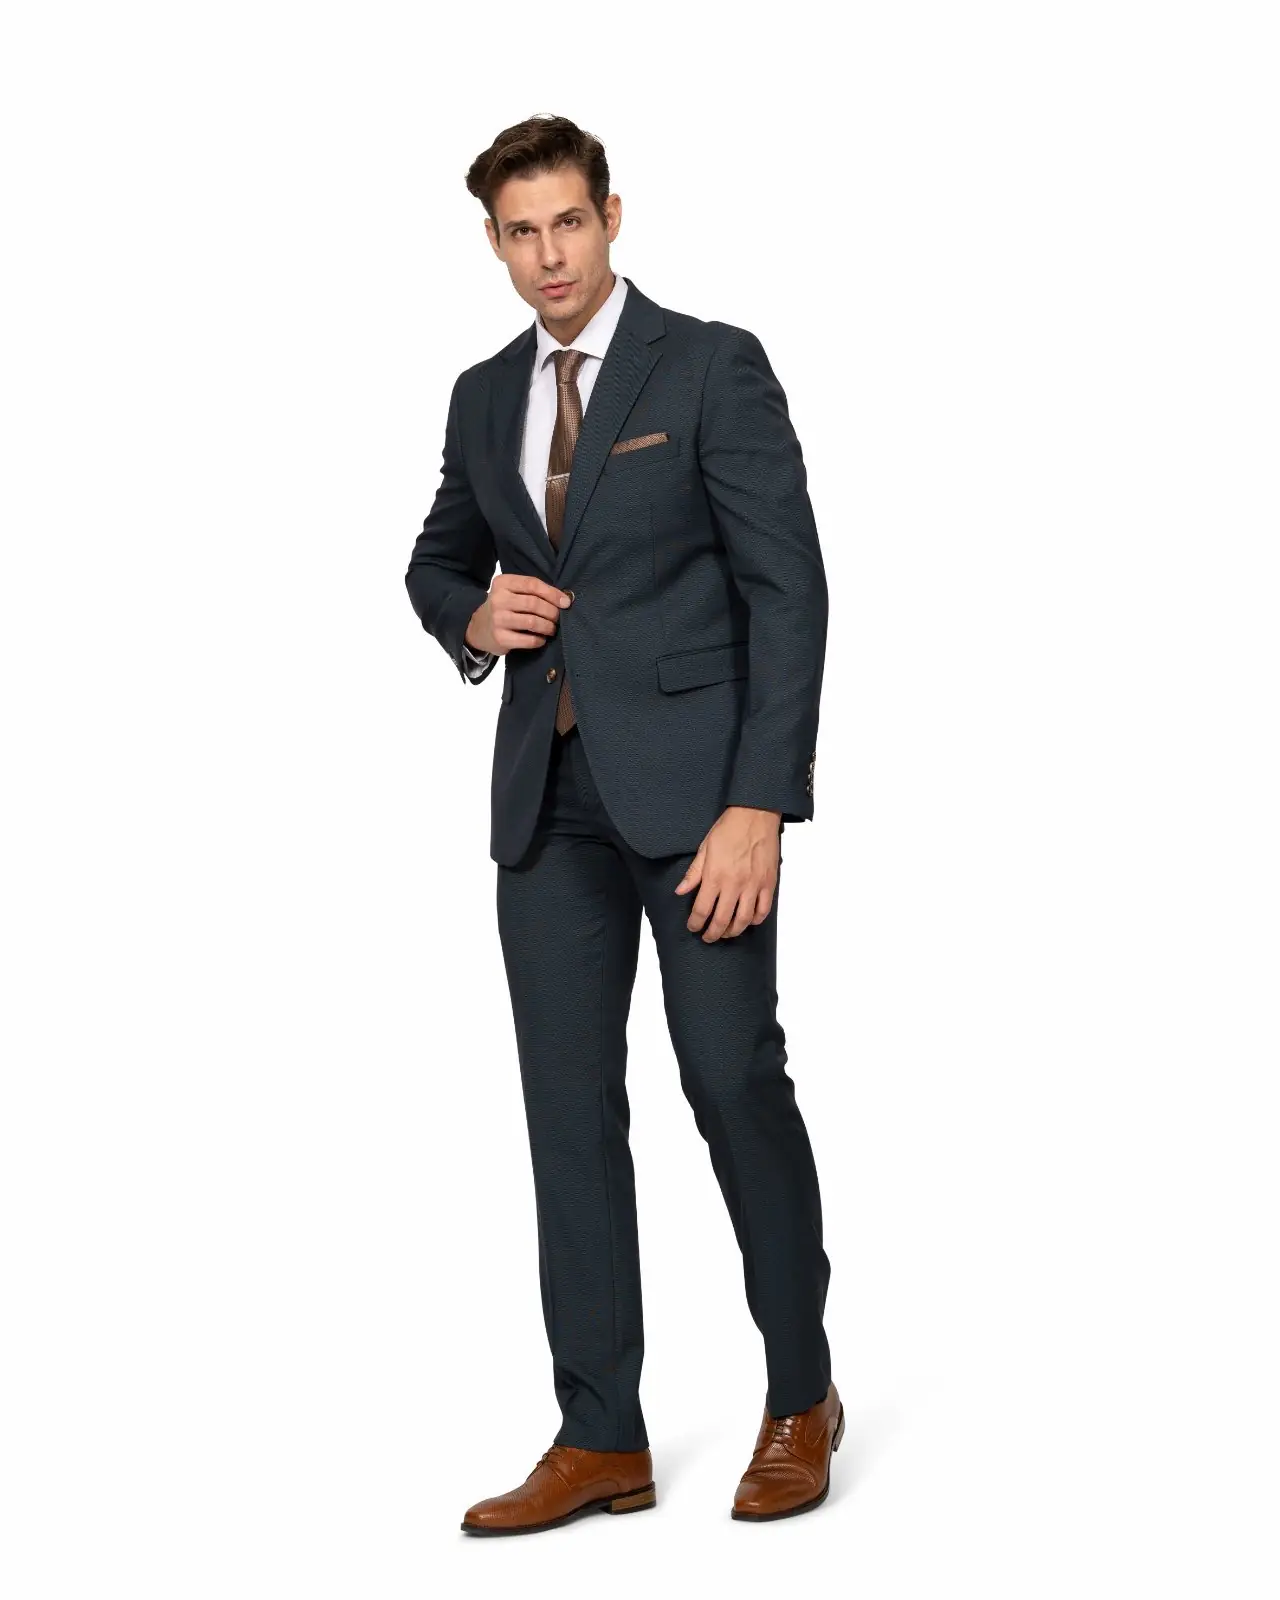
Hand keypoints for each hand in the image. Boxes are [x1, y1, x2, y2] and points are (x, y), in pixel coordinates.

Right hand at [467, 575, 570, 654]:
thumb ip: (533, 592)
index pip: (532, 584)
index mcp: (503, 583)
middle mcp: (498, 599)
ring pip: (532, 622)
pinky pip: (528, 640)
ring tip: (552, 628)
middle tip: (558, 618)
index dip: (552, 593)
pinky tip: (541, 639)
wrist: (479, 628)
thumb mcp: (512, 592)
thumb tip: (565, 599)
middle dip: (552, 612)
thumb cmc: (504, 608)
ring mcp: (498, 619)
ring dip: (548, 626)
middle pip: (534, 603)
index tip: (566, 602)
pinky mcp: (500, 638)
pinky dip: (539, 640)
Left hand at [674, 806, 781, 940]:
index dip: (695, 923)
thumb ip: (693, 873)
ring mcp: (753, 885)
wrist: (755, 815)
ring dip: (733, 931)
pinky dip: (755, 920)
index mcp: (715, 876)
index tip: (693, 927)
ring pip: (743, 920)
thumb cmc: (729, 829)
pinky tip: (748, 921)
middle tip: (708, 937)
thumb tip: (681, 891)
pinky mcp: (768, 883)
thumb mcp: (704, 848)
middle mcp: (734, 884)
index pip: (702, 910)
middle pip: (722, 920)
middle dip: (713, 934)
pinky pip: (763, 910)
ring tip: (726, 932)